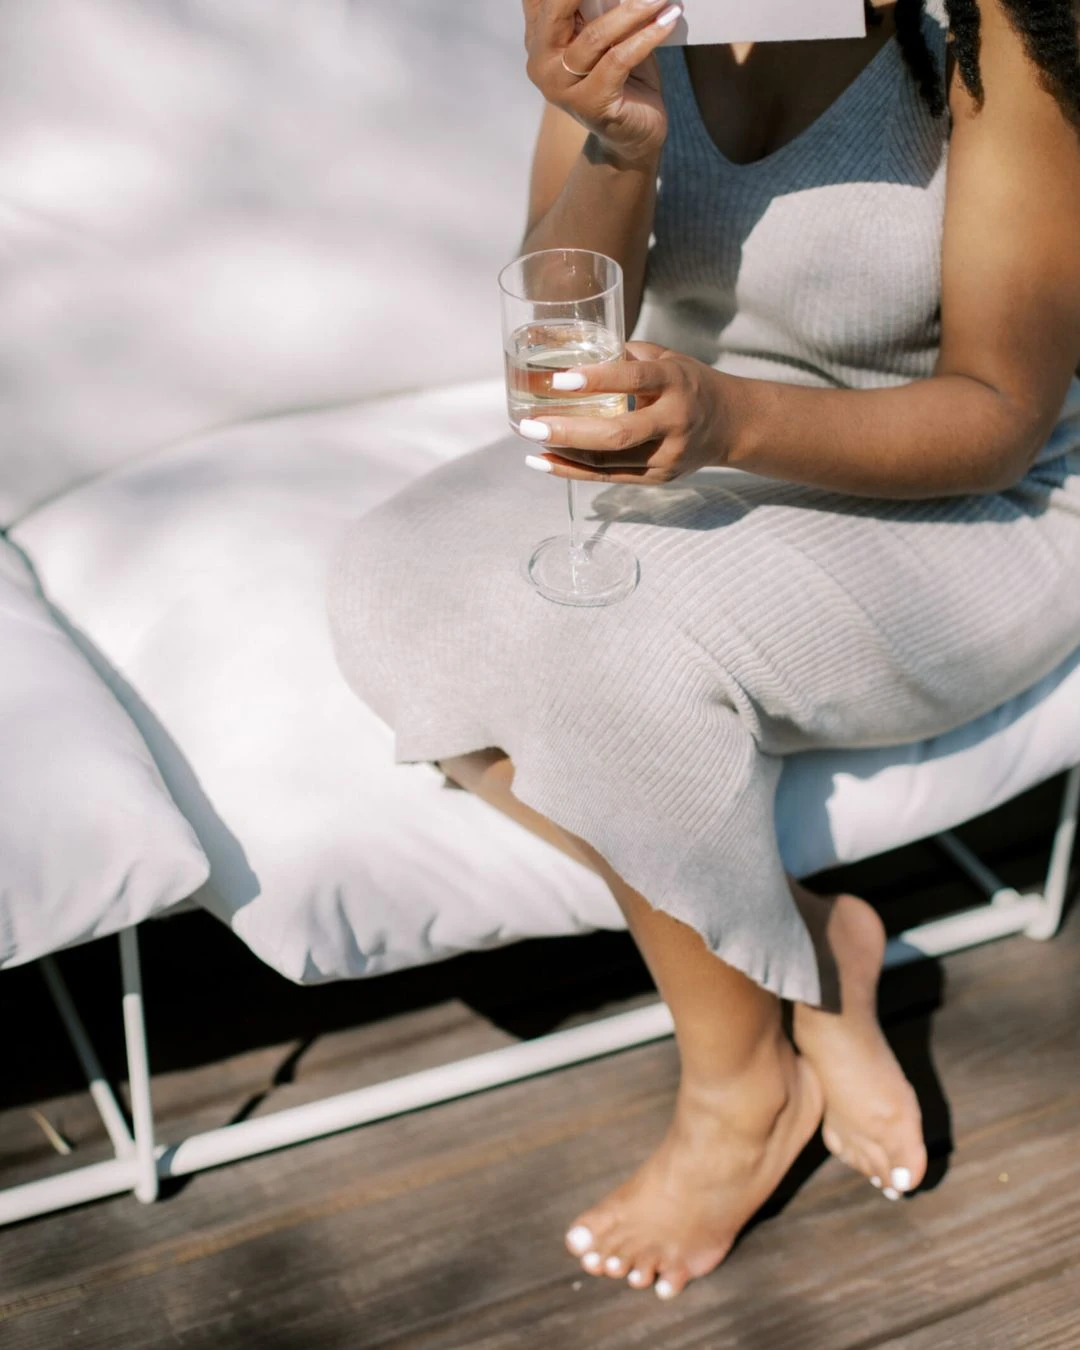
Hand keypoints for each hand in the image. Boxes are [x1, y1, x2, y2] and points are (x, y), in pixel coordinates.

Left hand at [518, 342, 737, 482]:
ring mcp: (667, 455)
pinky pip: (609, 477)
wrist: (733, 425)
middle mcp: (674, 422)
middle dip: (569, 431)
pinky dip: (573, 471)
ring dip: (564, 453)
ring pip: (609, 460)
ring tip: (531, 440)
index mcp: (677, 382)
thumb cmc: (691, 384)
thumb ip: (626, 356)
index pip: (635, 380)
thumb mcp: (668, 359)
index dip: (597, 380)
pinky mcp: (658, 478)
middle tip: (531, 425)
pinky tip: (545, 462)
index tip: (559, 380)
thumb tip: (574, 349)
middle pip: (618, 434)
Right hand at [522, 0, 680, 167]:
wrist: (633, 135)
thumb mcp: (606, 31)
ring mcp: (562, 87)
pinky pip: (618, 60)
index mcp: (539, 36)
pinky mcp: (590, 104)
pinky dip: (646, 37)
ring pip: (595, 36)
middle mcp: (542, 61)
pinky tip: (667, 19)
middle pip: (557, 6)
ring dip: (634, 10)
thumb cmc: (623, 76)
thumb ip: (597, 4)